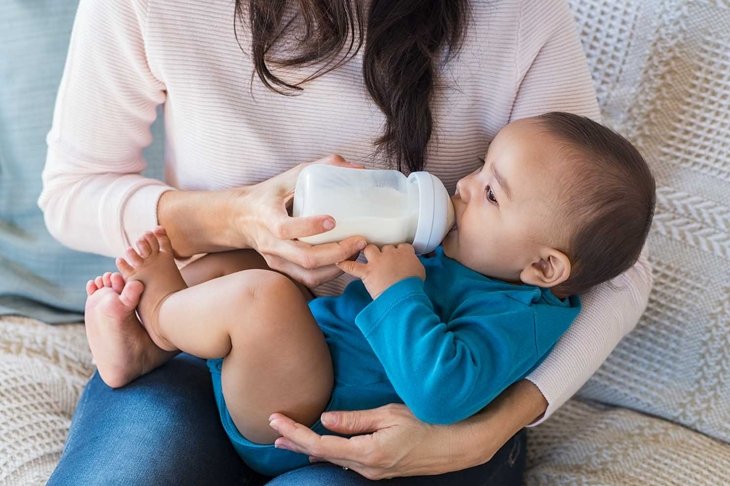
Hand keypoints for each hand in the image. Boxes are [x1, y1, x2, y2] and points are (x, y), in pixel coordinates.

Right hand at [233, 155, 366, 286]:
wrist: (241, 218)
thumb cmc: (269, 194)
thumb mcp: (289, 176)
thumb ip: (321, 167)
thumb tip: (357, 167)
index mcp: (267, 217)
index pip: (285, 228)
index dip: (310, 227)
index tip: (333, 220)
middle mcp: (271, 243)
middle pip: (305, 258)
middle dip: (337, 253)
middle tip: (359, 240)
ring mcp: (276, 259)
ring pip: (310, 274)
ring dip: (338, 266)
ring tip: (356, 251)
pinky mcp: (283, 269)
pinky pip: (309, 279)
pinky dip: (330, 273)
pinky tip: (345, 260)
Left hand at [268, 404, 471, 479]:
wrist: (459, 444)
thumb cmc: (428, 423)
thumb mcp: (390, 415)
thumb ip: (356, 420)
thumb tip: (326, 419)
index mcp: (367, 452)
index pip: (320, 444)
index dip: (294, 433)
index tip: (275, 421)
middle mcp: (367, 467)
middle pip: (322, 454)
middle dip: (295, 442)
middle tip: (272, 432)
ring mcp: (375, 471)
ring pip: (334, 459)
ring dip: (310, 447)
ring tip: (289, 439)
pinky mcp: (382, 469)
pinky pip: (348, 461)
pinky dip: (329, 451)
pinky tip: (322, 446)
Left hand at [337, 244, 424, 298]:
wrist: (404, 295)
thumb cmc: (413, 286)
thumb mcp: (420, 271)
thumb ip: (414, 264)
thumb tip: (411, 266)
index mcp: (405, 252)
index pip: (401, 246)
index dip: (398, 251)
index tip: (398, 256)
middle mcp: (390, 253)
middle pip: (384, 247)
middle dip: (384, 253)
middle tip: (384, 260)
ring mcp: (377, 262)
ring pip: (369, 249)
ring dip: (368, 252)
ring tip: (367, 256)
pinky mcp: (367, 272)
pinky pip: (352, 266)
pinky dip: (345, 265)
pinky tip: (339, 262)